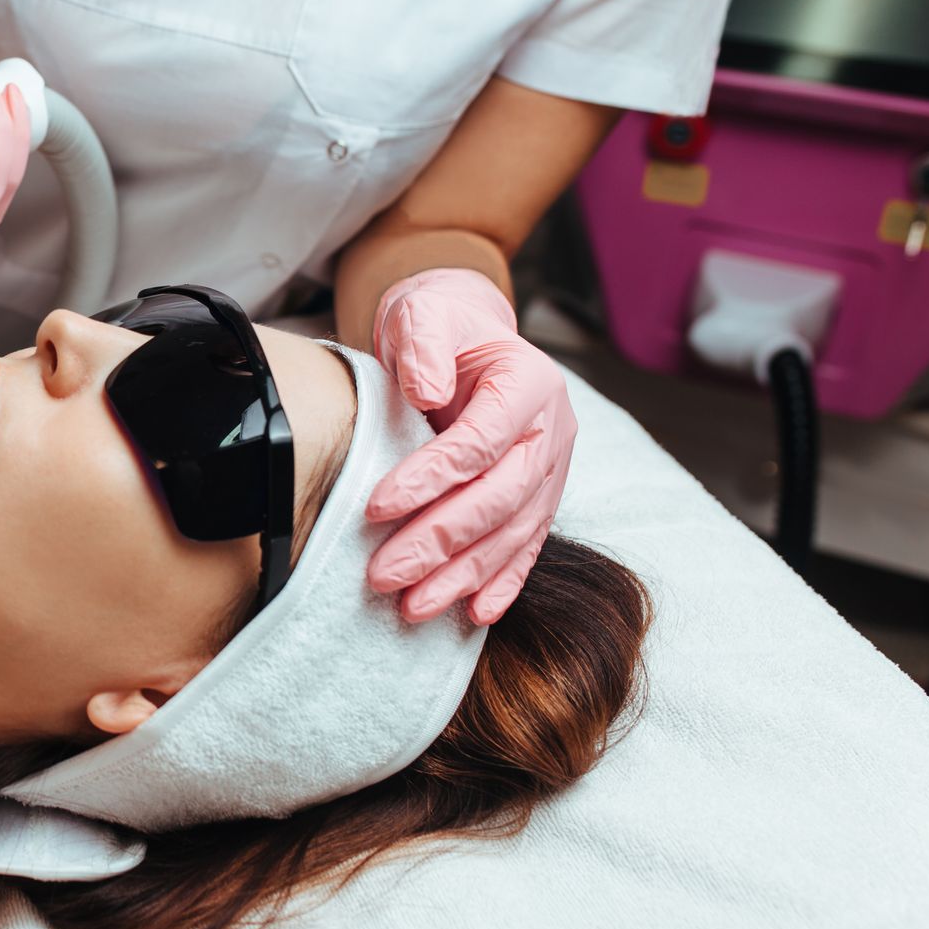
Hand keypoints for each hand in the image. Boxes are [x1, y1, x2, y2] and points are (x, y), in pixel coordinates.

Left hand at [363, 268, 576, 625]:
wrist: (461, 334)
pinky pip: (524, 546)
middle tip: (385, 574)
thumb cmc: (439, 325)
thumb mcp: (424, 314)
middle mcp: (551, 431)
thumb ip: (424, 344)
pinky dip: (501, 582)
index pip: (480, 444)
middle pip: (499, 499)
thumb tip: (425, 389)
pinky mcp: (538, 497)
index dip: (430, 480)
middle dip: (441, 542)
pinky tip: (474, 614)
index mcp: (530, 384)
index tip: (376, 508)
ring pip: (511, 534)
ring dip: (462, 576)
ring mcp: (551, 469)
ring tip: (413, 606)